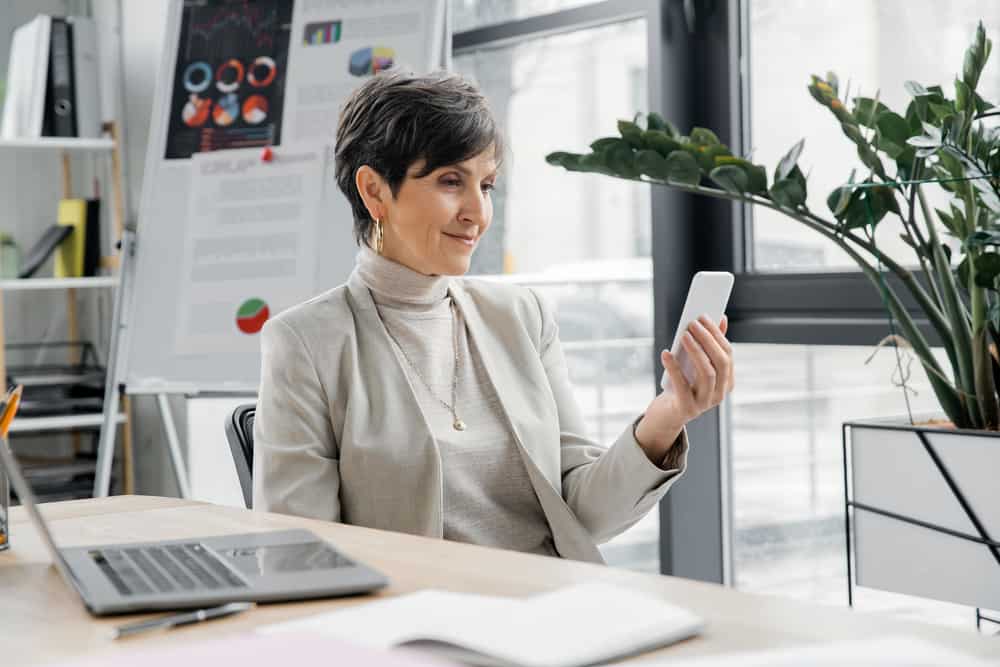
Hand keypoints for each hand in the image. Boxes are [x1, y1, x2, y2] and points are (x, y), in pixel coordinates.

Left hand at [634, 315, 733, 461]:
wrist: (666, 417)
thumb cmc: (682, 387)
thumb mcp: (695, 367)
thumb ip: (708, 346)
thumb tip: (720, 318)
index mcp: (726, 382)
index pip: (727, 354)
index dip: (717, 334)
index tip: (704, 316)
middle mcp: (719, 393)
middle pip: (720, 362)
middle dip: (708, 340)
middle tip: (693, 323)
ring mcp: (704, 403)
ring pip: (706, 373)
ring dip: (696, 351)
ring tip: (684, 335)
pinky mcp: (686, 408)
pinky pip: (682, 386)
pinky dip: (673, 368)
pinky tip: (665, 353)